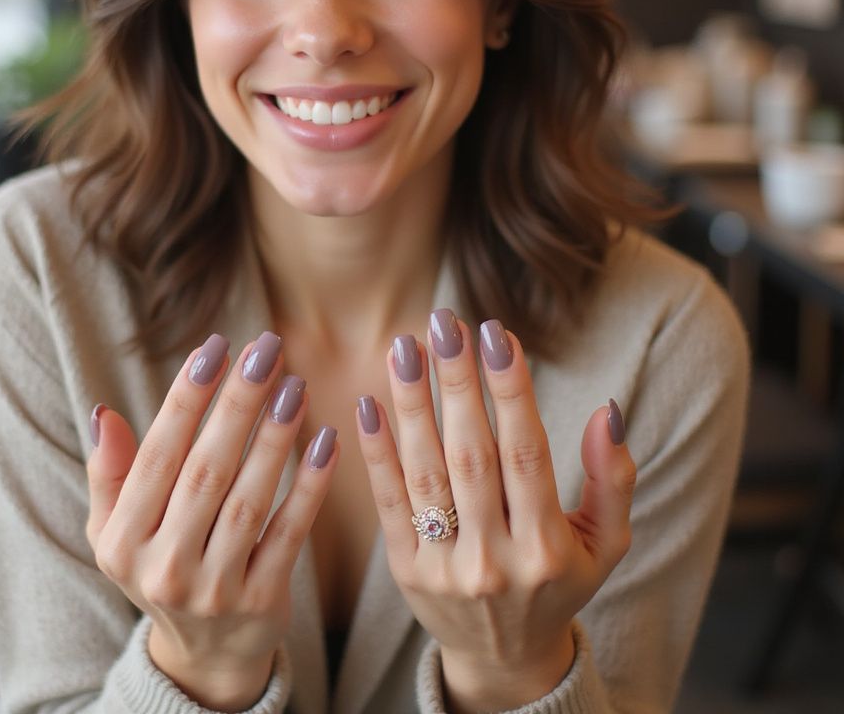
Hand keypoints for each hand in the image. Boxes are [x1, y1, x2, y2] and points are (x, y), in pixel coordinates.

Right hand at [85, 331, 338, 711]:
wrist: (204, 655)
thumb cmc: (159, 567)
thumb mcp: (115, 532)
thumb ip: (110, 474)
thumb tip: (105, 413)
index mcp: (122, 542)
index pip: (158, 456)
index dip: (187, 398)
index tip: (214, 348)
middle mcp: (165, 568)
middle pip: (207, 469)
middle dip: (238, 402)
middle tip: (266, 348)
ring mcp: (216, 589)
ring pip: (250, 498)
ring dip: (275, 436)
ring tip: (295, 383)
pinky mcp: (263, 602)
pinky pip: (290, 533)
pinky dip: (308, 486)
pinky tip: (325, 440)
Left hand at [356, 310, 634, 711]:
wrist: (504, 659)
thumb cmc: (559, 584)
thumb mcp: (606, 544)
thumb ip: (612, 481)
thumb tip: (606, 413)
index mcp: (548, 549)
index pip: (526, 454)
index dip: (510, 391)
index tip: (497, 332)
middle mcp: (494, 560)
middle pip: (470, 455)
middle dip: (456, 383)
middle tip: (444, 322)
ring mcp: (445, 568)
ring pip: (425, 472)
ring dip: (411, 405)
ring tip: (403, 347)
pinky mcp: (406, 570)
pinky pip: (388, 503)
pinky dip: (377, 453)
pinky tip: (368, 403)